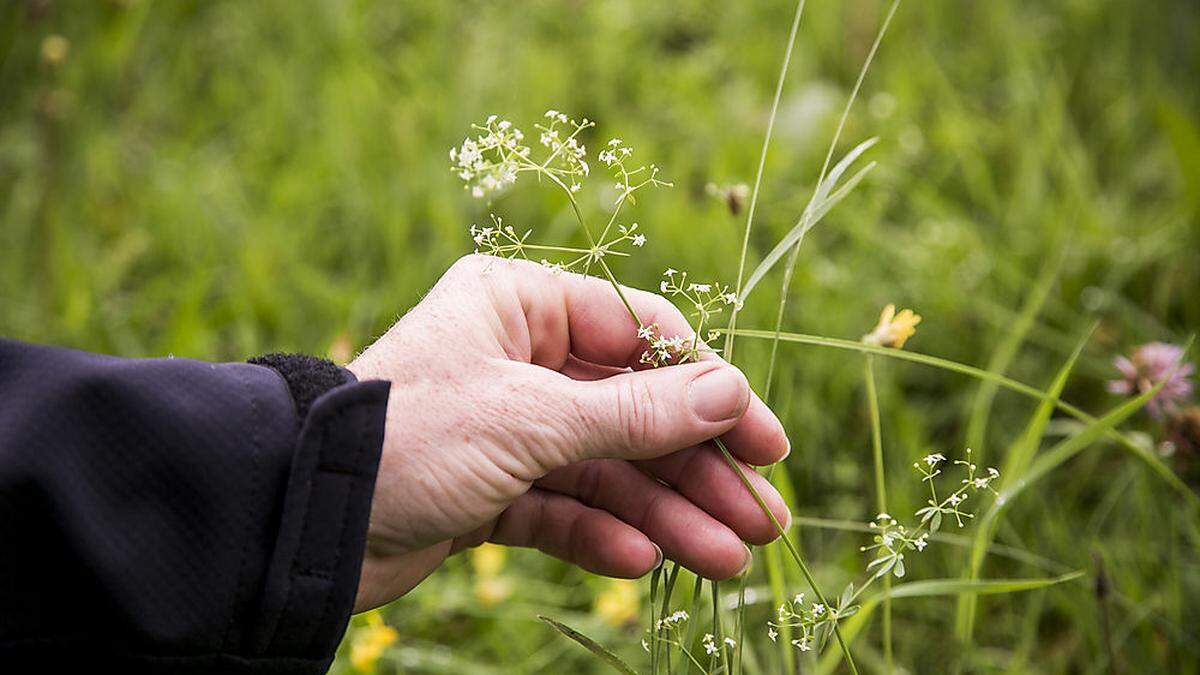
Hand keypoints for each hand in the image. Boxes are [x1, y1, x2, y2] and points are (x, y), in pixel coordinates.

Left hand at [348, 255, 790, 611]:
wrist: (301, 522)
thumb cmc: (410, 436)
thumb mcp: (530, 420)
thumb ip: (635, 414)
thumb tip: (733, 393)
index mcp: (520, 306)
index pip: (640, 338)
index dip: (709, 391)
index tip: (764, 442)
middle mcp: (516, 358)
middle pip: (632, 412)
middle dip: (696, 469)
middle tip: (762, 520)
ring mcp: (504, 426)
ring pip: (604, 469)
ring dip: (664, 513)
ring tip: (724, 558)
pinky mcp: (488, 488)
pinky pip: (561, 508)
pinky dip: (600, 535)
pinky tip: (641, 563)